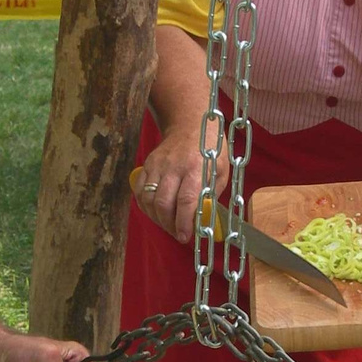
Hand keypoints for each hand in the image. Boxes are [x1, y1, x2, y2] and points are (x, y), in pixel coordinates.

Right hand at [132, 129, 228, 243]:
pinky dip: (146, 206)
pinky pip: (140, 191)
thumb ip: (211, 194)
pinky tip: (156, 212)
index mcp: (196, 167)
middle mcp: (174, 166)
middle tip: (177, 233)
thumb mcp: (220, 170)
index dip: (183, 222)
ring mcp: (158, 165)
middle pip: (163, 203)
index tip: (184, 236)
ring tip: (168, 224)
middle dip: (168, 224)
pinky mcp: (148, 165)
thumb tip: (203, 220)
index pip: (186, 200)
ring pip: (148, 199)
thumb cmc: (210, 149)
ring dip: (157, 218)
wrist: (190, 124)